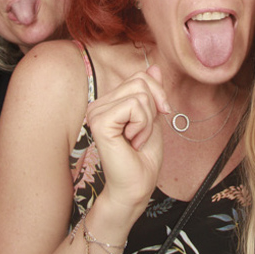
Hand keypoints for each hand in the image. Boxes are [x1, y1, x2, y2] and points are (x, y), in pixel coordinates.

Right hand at [86, 62, 169, 216]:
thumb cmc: (144, 158)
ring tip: (136, 140)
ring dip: (147, 121)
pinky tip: (131, 141)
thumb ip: (151, 93)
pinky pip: (134, 106)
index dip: (157, 95)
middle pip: (140, 82)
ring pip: (139, 94)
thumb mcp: (153, 118)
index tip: (158, 117)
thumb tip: (154, 67)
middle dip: (153, 109)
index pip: (139, 77)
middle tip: (142, 134)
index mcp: (109, 102)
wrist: (137, 186)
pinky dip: (142, 125)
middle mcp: (98, 104)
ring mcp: (96, 112)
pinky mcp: (100, 122)